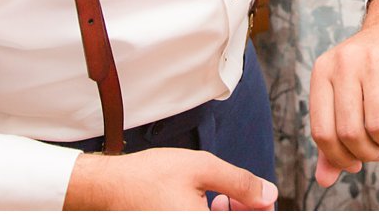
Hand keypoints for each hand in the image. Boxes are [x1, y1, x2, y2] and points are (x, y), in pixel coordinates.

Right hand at [65, 148, 276, 209]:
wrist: (110, 186)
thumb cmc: (150, 176)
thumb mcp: (202, 168)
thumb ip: (240, 183)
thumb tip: (268, 194)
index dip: (260, 210)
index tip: (261, 198)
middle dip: (244, 212)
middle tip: (243, 196)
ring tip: (224, 197)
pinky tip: (209, 204)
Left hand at [309, 0, 378, 186]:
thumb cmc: (368, 66)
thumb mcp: (342, 92)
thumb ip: (332, 135)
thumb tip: (325, 179)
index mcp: (322, 71)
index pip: (321, 132)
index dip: (338, 157)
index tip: (353, 163)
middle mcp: (344, 63)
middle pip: (349, 132)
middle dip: (365, 153)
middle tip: (376, 152)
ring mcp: (374, 60)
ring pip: (377, 126)